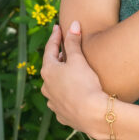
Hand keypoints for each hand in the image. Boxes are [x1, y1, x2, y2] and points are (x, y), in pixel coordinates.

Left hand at [40, 21, 110, 138]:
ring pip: (54, 86)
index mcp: (48, 71)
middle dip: (58, 59)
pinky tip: (73, 93)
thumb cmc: (84, 84)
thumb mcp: (78, 59)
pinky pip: (61, 101)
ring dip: (60, 78)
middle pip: (51, 68)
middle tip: (65, 50)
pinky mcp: (62, 115)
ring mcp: (53, 103)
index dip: (55, 36)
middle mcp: (46, 87)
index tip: (57, 27)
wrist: (92, 114)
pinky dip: (66, 94)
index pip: (50, 49)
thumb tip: (73, 24)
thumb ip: (73, 41)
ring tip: (69, 73)